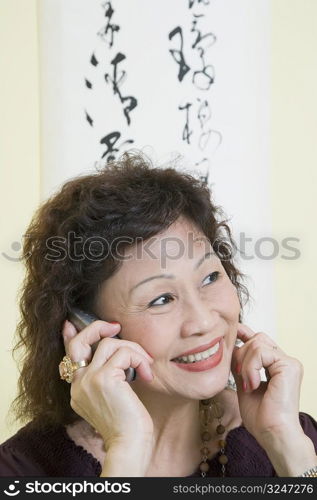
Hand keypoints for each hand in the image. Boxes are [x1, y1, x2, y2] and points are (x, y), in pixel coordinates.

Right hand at [61, 319, 154, 450]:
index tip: (71, 324)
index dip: (70, 336)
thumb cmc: (127, 424)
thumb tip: (117, 354)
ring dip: (133, 349)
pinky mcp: (103, 379)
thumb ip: (109, 376)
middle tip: (115, 327)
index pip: (70, 356)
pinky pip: (124, 354)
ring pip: (108, 343)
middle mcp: (78, 384)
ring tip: (146, 365)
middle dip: (97, 327)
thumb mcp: (114, 397)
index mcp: (78, 389)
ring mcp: (88, 380)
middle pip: (80, 342)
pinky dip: (139, 360)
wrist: (129, 445)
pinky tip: (147, 375)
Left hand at [230, 323, 303, 441]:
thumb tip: (232, 347)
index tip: (232, 332)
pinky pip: (261, 352)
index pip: (260, 341)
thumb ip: (241, 366)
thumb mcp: (244, 385)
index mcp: (277, 366)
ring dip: (245, 364)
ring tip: (247, 384)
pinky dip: (250, 367)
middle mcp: (285, 362)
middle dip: (241, 353)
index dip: (245, 334)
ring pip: (257, 343)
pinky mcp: (289, 365)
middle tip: (239, 375)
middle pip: (257, 338)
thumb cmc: (262, 418)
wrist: (272, 434)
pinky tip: (252, 384)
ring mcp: (289, 363)